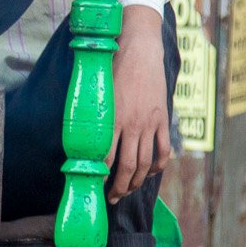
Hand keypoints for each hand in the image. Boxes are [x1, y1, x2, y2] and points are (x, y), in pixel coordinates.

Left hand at [106, 6, 171, 199]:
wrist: (140, 48)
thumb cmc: (113, 65)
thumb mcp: (98, 90)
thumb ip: (94, 114)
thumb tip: (82, 137)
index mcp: (113, 118)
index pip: (107, 157)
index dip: (101, 177)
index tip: (95, 186)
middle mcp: (133, 123)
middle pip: (128, 166)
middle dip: (120, 187)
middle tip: (112, 198)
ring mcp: (150, 122)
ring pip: (146, 162)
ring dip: (137, 181)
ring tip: (129, 190)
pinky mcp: (162, 118)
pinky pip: (163, 149)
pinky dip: (159, 164)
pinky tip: (152, 172)